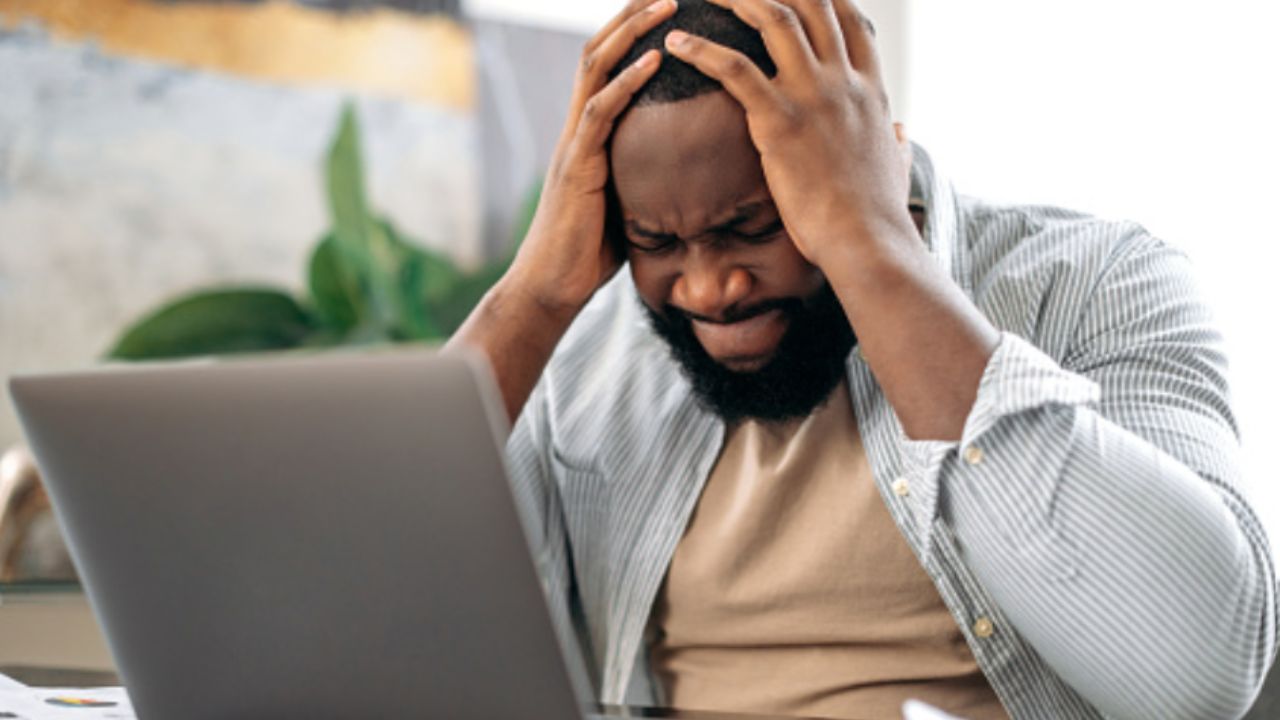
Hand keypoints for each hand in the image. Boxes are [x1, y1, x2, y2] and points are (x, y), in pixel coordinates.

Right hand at [505, 0, 674, 316]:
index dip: (636, 30)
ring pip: (596, 69)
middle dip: (633, 14)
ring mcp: (574, 143)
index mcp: (591, 133)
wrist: (552, 287)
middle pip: (600, 50)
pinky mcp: (576, 166)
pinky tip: (653, 61)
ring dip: (631, 33)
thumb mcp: (625, 201)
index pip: (611, 64)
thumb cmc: (589, 251)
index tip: (671, 4)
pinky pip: (600, 113)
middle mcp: (578, 128)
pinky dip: (626, 83)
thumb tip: (687, 170)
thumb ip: (643, 174)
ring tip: (665, 4)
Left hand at [663, 0, 915, 269]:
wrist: (867, 240)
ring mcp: (814, 95)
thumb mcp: (895, 164)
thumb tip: (898, 133)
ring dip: (736, 0)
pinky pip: (735, 69)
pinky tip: (675, 44)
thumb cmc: (875, 214)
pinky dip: (701, 50)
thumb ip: (894, 141)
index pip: (849, 18)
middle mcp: (843, 81)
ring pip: (774, 17)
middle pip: (811, 3)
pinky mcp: (780, 120)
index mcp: (870, 89)